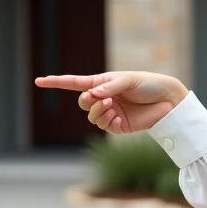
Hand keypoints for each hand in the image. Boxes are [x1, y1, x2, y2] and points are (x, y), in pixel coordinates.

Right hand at [33, 71, 188, 133]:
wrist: (168, 100)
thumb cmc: (149, 84)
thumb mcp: (129, 80)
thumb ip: (110, 87)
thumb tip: (93, 95)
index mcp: (103, 83)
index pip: (75, 83)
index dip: (56, 82)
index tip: (38, 81)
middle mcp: (104, 98)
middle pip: (82, 103)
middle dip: (88, 102)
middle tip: (102, 99)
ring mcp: (110, 112)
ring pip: (92, 117)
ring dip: (99, 112)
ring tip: (113, 107)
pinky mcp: (119, 126)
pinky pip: (105, 127)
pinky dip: (109, 123)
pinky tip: (120, 120)